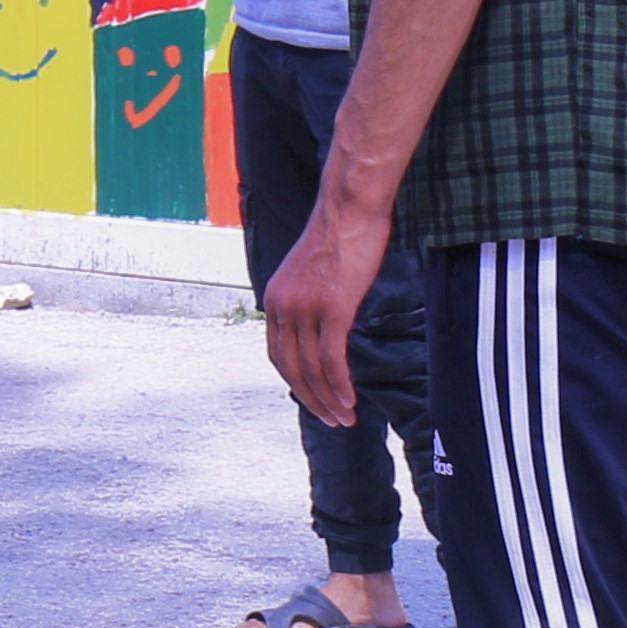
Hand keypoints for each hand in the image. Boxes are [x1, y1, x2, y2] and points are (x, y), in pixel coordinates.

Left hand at [266, 209, 389, 427]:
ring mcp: (306, 308)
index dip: (296, 382)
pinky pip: (332, 359)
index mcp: (276, 298)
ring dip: (329, 399)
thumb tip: (326, 323)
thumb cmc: (342, 234)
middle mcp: (283, 305)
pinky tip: (351, 401)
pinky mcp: (333, 308)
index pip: (278, 353)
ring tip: (345, 420)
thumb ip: (313, 298)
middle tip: (332, 421)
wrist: (351, 206)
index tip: (314, 399)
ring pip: (312, 369)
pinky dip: (340, 385)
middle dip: (311, 399)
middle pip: (290, 368)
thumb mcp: (316, 272)